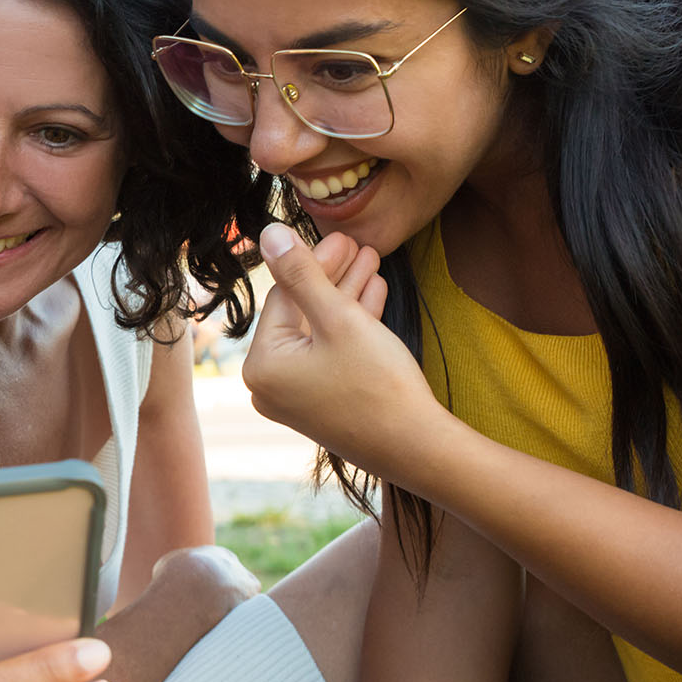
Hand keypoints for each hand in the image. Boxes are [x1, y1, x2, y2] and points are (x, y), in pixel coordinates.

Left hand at [241, 224, 441, 475]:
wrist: (418, 447)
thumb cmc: (377, 384)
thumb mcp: (338, 317)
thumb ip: (301, 273)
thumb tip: (268, 234)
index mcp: (262, 366)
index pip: (284, 297)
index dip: (315, 262)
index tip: (343, 238)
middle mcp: (270, 386)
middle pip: (301, 314)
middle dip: (334, 278)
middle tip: (359, 245)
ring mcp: (295, 398)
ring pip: (320, 332)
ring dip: (347, 296)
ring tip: (373, 263)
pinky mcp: (322, 403)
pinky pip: (331, 354)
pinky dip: (351, 327)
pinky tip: (374, 294)